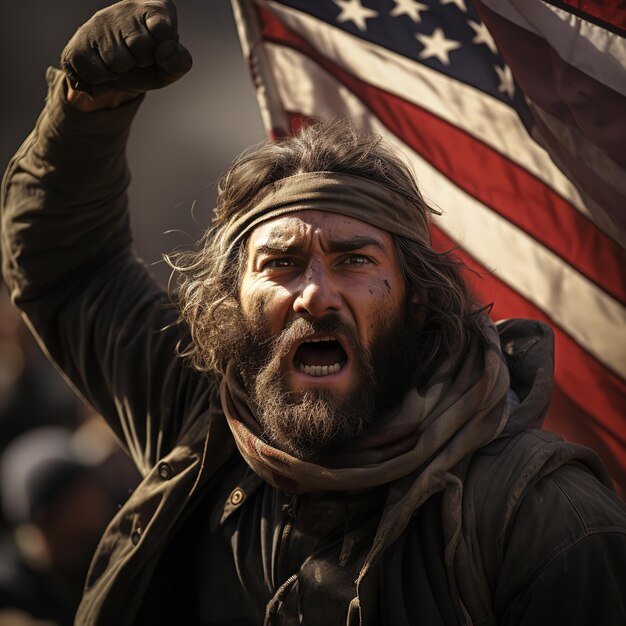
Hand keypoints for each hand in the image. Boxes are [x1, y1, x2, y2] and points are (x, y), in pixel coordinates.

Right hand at [60, 0, 191, 108]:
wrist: (117, 77)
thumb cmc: (149, 66)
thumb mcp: (170, 68)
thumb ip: (179, 62)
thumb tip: (165, 51)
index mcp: (155, 9)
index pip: (163, 29)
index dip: (161, 51)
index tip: (158, 51)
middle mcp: (126, 7)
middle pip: (140, 47)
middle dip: (141, 62)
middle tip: (137, 59)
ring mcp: (99, 21)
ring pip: (117, 60)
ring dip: (122, 70)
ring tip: (121, 61)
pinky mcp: (78, 40)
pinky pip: (95, 71)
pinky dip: (103, 77)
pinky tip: (104, 65)